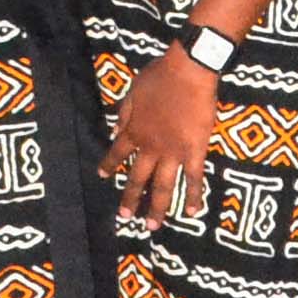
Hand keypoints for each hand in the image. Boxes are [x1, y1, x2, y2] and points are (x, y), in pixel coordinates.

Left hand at [105, 43, 225, 223]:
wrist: (188, 71)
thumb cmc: (160, 76)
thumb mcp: (133, 92)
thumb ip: (124, 114)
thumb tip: (115, 131)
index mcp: (134, 130)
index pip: (117, 153)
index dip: (109, 164)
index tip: (102, 176)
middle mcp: (151, 147)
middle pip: (138, 178)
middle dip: (130, 198)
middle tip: (124, 216)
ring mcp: (173, 152)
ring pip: (163, 186)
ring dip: (156, 207)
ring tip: (151, 226)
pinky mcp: (195, 151)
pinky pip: (194, 178)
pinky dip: (193, 196)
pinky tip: (190, 212)